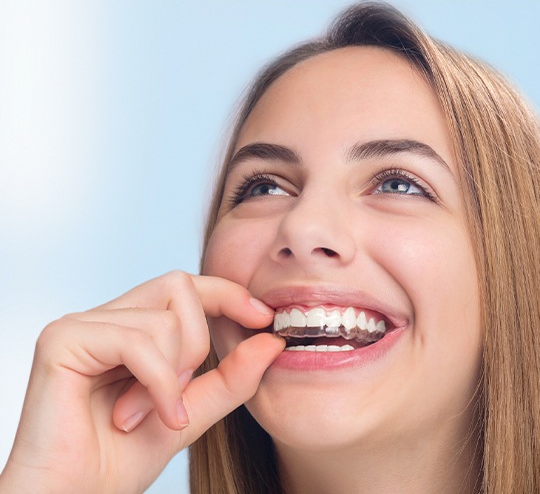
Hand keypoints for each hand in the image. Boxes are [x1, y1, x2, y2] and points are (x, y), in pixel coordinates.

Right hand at [0, 271, 283, 492]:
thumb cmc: (122, 457)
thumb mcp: (192, 410)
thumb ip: (231, 377)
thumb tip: (271, 341)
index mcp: (130, 325)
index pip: (185, 286)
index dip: (227, 293)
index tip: (263, 317)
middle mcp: (105, 316)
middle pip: (179, 287)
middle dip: (199, 341)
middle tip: (184, 388)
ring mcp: (82, 323)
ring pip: (164, 319)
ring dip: (173, 375)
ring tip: (149, 413)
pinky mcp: (63, 339)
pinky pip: (138, 342)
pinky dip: (158, 383)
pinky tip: (145, 418)